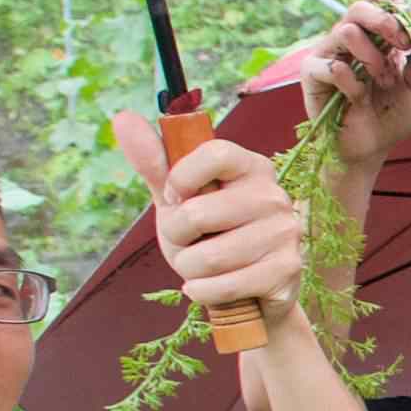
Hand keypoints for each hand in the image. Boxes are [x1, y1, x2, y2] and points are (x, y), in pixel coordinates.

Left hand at [122, 118, 311, 317]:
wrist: (249, 291)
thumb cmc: (210, 237)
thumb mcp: (179, 200)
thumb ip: (155, 163)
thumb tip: (123, 118)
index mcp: (251, 167)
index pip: (214, 154)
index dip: (182, 178)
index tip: (175, 197)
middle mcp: (275, 195)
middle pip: (198, 213)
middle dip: (177, 237)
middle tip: (189, 242)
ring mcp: (285, 233)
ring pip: (208, 257)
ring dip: (189, 269)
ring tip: (202, 267)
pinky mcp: (287, 270)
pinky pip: (222, 286)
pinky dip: (202, 292)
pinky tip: (209, 287)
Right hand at [296, 0, 410, 173]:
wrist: (371, 147)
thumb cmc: (391, 115)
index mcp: (375, 35)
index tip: (405, 9)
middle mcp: (349, 39)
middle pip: (358, 6)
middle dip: (385, 22)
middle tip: (403, 46)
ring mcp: (328, 53)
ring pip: (346, 31)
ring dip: (372, 57)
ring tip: (381, 81)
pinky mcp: (311, 74)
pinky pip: (332, 66)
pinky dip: (352, 83)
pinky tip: (358, 98)